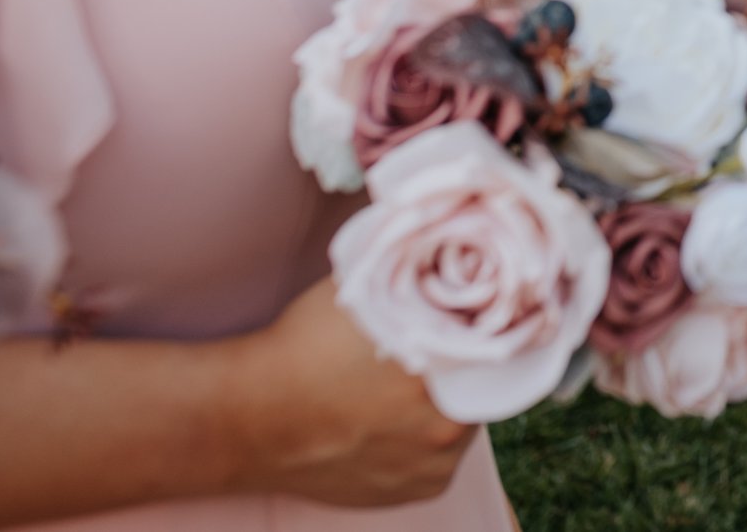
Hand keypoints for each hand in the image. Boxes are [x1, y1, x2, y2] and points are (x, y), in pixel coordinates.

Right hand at [233, 278, 477, 507]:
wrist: (244, 418)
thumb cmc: (300, 348)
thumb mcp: (364, 293)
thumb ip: (416, 280)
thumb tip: (453, 255)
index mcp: (443, 375)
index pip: (502, 349)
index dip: (493, 331)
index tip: (482, 321)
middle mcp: (447, 431)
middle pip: (485, 386)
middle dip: (467, 368)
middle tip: (434, 353)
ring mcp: (430, 468)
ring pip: (464, 423)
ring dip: (447, 405)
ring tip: (405, 388)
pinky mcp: (412, 493)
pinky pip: (439, 457)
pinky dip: (426, 440)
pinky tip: (393, 420)